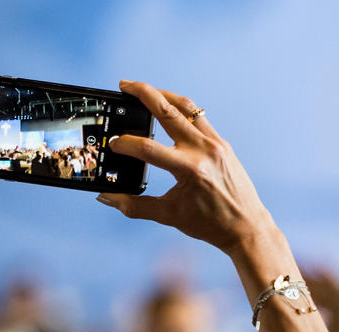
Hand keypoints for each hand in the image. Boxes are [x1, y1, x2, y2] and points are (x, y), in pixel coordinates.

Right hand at [97, 80, 275, 255]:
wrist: (245, 226)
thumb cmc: (208, 223)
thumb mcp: (167, 215)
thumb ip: (133, 205)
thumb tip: (105, 198)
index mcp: (189, 169)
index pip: (148, 148)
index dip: (125, 144)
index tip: (112, 144)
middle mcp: (204, 150)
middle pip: (169, 112)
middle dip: (144, 94)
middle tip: (124, 85)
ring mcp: (215, 144)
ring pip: (187, 107)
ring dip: (164, 95)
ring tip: (144, 90)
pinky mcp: (221, 143)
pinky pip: (198, 117)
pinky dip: (180, 109)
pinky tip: (166, 109)